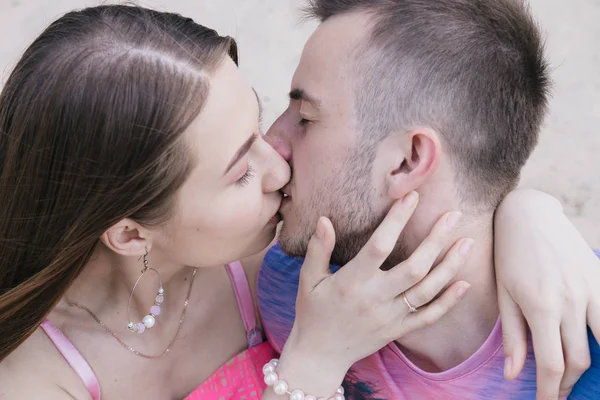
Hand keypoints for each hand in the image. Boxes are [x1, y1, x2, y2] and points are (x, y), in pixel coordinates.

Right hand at [276, 192, 471, 396]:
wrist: (319, 356)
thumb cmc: (312, 313)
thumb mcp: (308, 280)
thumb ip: (318, 249)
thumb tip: (325, 219)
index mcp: (352, 281)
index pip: (379, 246)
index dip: (397, 220)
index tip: (411, 197)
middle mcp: (375, 298)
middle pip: (414, 267)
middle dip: (436, 239)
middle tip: (454, 215)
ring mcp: (391, 316)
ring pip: (427, 290)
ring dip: (450, 266)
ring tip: (467, 242)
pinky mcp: (399, 330)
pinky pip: (429, 316)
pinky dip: (449, 301)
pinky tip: (465, 283)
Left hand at [495, 189, 599, 399]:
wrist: (529, 216)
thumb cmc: (508, 255)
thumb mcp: (503, 295)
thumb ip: (512, 337)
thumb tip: (513, 375)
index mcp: (541, 307)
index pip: (551, 364)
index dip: (550, 391)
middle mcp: (571, 301)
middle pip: (577, 360)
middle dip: (565, 382)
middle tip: (553, 391)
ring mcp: (591, 290)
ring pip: (599, 345)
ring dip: (586, 366)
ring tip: (571, 375)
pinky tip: (591, 346)